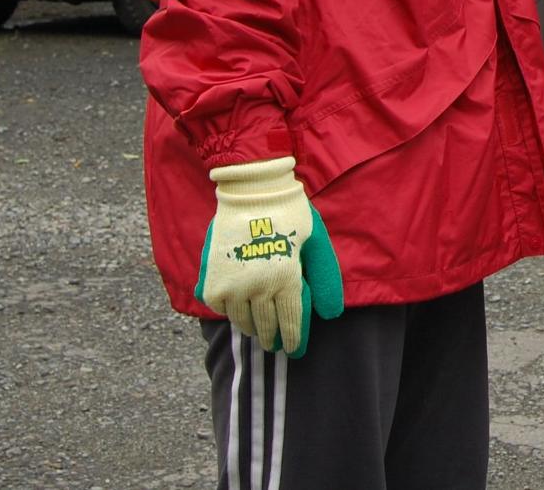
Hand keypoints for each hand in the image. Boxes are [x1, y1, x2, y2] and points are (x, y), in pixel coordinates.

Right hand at [196, 156, 344, 356]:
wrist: (251, 193)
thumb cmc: (291, 215)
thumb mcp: (316, 243)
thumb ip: (325, 278)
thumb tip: (331, 315)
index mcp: (285, 279)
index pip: (290, 322)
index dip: (293, 339)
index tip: (294, 350)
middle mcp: (257, 287)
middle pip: (265, 326)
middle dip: (272, 338)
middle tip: (274, 344)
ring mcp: (232, 286)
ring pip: (242, 320)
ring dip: (251, 327)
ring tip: (257, 328)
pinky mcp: (212, 281)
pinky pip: (221, 307)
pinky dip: (230, 310)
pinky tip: (238, 307)